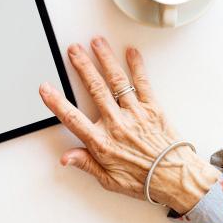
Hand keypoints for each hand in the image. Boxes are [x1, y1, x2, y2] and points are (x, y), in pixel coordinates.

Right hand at [40, 37, 218, 213]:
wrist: (176, 179)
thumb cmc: (144, 180)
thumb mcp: (109, 180)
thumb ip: (85, 163)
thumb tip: (65, 157)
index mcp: (102, 142)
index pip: (73, 118)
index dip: (56, 102)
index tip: (45, 88)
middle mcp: (117, 123)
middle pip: (95, 88)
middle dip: (82, 66)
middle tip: (73, 50)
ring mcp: (135, 113)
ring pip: (116, 80)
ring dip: (105, 59)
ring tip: (97, 43)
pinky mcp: (152, 108)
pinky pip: (143, 83)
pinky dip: (137, 66)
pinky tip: (131, 52)